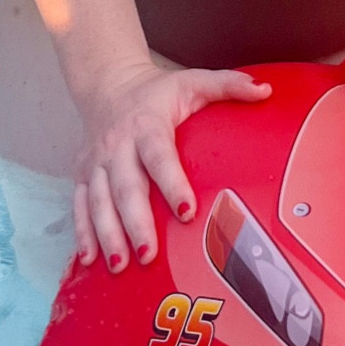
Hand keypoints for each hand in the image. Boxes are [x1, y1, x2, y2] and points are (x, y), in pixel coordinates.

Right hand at [74, 61, 270, 270]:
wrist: (108, 84)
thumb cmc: (157, 91)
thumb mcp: (194, 81)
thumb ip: (229, 85)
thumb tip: (265, 91)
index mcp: (146, 125)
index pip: (159, 156)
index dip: (171, 183)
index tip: (187, 211)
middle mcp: (117, 145)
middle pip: (125, 188)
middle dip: (136, 223)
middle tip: (149, 254)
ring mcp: (96, 162)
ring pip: (99, 202)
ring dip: (108, 234)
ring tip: (120, 264)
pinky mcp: (82, 174)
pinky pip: (79, 205)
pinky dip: (82, 233)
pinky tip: (88, 260)